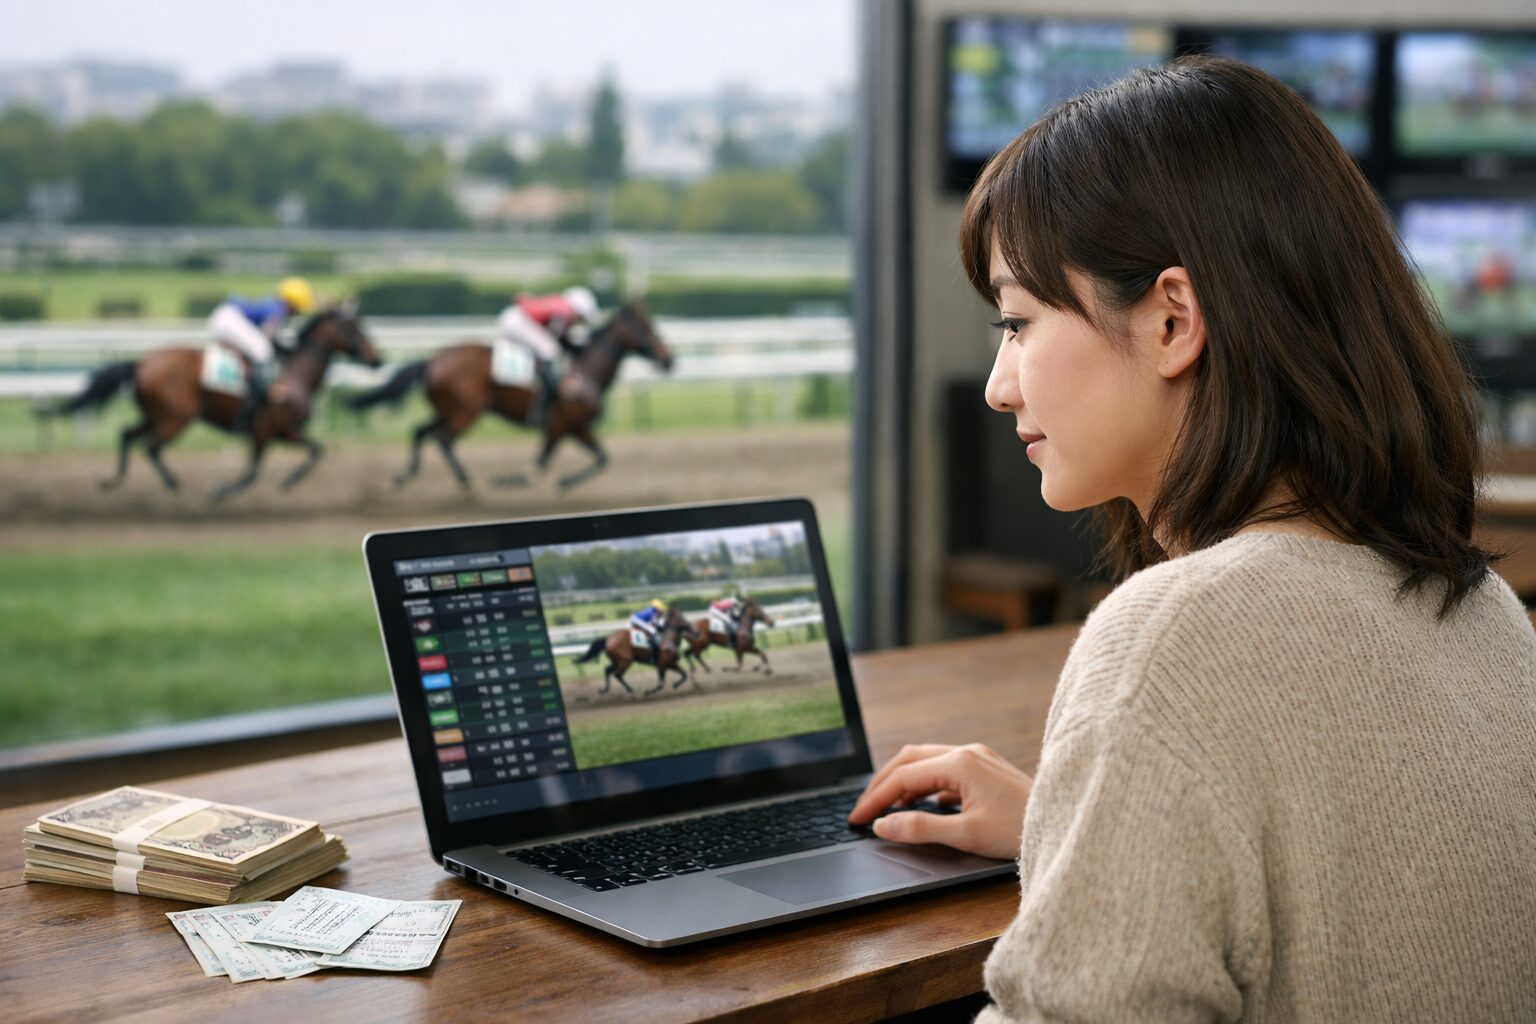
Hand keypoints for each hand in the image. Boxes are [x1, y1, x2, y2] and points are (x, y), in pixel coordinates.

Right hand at [846, 743, 1032, 860]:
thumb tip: (883, 825)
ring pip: (926, 761)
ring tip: (885, 807)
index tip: (856, 819)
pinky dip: (924, 785)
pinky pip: (944, 770)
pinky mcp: (986, 768)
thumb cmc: (1020, 831)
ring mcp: (978, 757)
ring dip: (902, 782)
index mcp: (959, 763)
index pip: (903, 777)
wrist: (1064, 824)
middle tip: (863, 809)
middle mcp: (966, 753)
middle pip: (909, 760)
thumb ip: (920, 828)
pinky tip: (922, 805)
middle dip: (882, 784)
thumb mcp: (966, 835)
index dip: (875, 799)